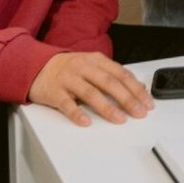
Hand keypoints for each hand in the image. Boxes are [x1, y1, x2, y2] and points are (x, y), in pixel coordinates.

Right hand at [28, 52, 152, 127]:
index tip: (147, 102)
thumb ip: (111, 75)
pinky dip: (76, 113)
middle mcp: (83, 68)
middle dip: (127, 99)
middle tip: (139, 112)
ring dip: (107, 107)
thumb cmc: (69, 68)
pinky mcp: (54, 92)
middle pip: (109, 83)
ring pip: (90, 93)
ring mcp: (68, 79)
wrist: (36, 66)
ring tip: (119, 119)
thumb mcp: (91, 65)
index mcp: (96, 60)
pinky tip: (86, 122)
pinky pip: (66, 104)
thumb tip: (136, 88)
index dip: (136, 88)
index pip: (121, 74)